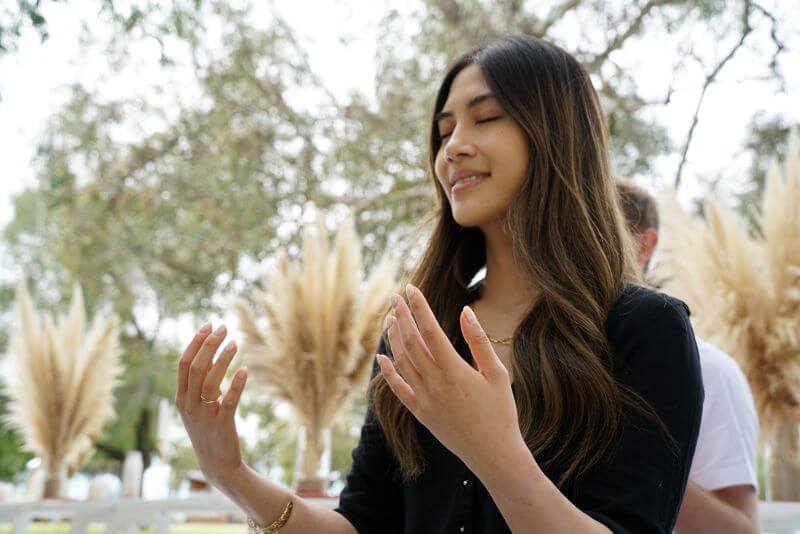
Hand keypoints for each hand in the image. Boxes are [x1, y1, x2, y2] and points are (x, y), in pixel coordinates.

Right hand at [175, 322, 247, 488]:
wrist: (217, 464)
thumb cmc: (209, 429)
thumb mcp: (199, 405)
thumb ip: (201, 381)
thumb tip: (209, 351)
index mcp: (181, 398)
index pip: (184, 364)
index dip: (196, 342)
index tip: (209, 325)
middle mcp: (189, 405)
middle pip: (195, 368)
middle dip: (209, 344)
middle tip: (224, 327)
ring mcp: (204, 416)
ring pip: (210, 381)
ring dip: (223, 359)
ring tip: (235, 343)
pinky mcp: (222, 425)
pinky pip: (229, 401)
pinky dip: (236, 384)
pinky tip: (245, 370)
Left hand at [378, 284, 522, 471]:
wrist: (494, 455)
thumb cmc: (501, 412)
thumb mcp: (496, 373)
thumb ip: (478, 341)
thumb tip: (465, 311)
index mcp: (454, 371)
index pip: (430, 330)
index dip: (419, 307)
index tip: (411, 288)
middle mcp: (434, 383)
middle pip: (411, 342)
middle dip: (402, 316)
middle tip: (395, 296)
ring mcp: (424, 399)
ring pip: (402, 362)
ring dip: (394, 338)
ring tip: (390, 318)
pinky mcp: (420, 413)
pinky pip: (398, 389)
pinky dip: (388, 372)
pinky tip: (382, 357)